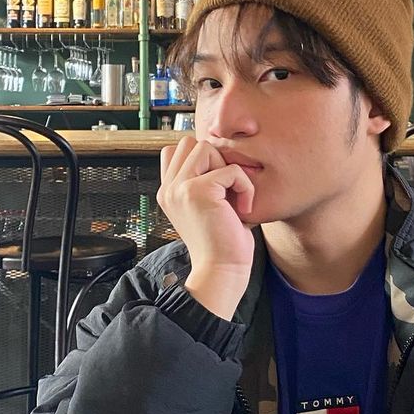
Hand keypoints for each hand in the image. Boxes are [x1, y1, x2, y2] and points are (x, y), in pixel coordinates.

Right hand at [158, 136, 255, 319]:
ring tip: (233, 198)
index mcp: (169, 192)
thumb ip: (207, 180)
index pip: (177, 150)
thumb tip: (223, 151)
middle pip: (190, 143)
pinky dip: (244, 186)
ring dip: (227, 169)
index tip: (219, 186)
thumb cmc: (224, 242)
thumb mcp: (210, 206)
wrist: (222, 271)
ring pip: (206, 148)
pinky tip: (243, 208)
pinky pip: (231, 169)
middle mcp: (169, 188)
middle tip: (225, 190)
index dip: (203, 159)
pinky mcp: (196, 191)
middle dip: (214, 159)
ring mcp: (179, 188)